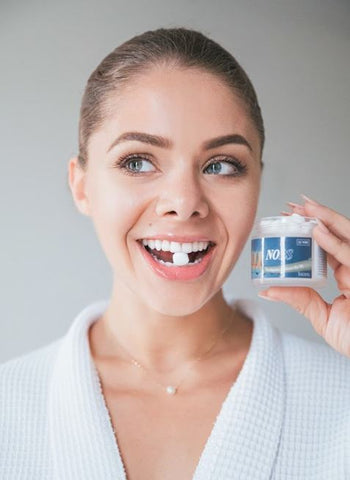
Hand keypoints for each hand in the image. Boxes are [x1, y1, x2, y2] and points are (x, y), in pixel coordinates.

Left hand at [258, 194, 349, 357]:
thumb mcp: (321, 318)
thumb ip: (299, 300)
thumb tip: (267, 290)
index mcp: (348, 276)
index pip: (329, 246)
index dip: (312, 230)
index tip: (290, 220)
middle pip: (339, 235)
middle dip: (317, 217)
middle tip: (293, 207)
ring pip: (347, 237)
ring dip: (326, 219)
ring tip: (304, 207)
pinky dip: (334, 243)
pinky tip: (317, 230)